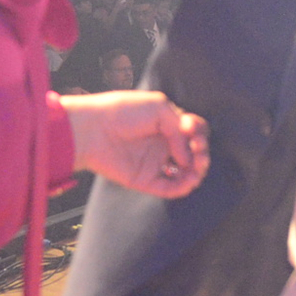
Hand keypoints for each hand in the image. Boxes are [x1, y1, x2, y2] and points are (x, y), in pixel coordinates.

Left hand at [64, 92, 208, 198]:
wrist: (92, 129)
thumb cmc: (121, 111)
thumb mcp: (158, 107)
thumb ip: (179, 129)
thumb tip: (187, 157)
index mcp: (166, 123)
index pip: (194, 130)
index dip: (199, 131)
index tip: (191, 128)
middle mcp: (163, 143)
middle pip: (194, 152)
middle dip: (202, 152)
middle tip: (199, 151)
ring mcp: (155, 162)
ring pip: (186, 173)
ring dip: (197, 171)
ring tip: (196, 167)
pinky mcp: (146, 179)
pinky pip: (170, 188)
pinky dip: (183, 187)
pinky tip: (187, 179)